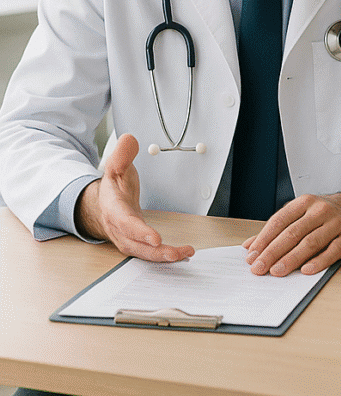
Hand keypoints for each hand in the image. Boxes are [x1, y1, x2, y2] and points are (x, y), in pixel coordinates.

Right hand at [74, 133, 194, 261]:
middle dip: (154, 251)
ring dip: (162, 257)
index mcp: (113, 209)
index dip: (139, 231)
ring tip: (182, 254)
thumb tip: (129, 139)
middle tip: (174, 253)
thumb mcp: (116, 167)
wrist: (103, 205)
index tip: (155, 237)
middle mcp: (119, 228)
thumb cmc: (114, 188)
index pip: (125, 221)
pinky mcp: (136, 244)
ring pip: (142, 253)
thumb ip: (122, 154)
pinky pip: (149, 253)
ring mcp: (127, 238)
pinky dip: (164, 256)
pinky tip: (182, 254)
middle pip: (134, 244)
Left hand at [242, 191, 340, 275]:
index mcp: (305, 202)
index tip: (251, 256)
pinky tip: (306, 270)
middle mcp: (320, 210)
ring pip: (310, 242)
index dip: (263, 239)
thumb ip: (277, 229)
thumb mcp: (302, 213)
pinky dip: (319, 261)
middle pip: (292, 233)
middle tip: (259, 268)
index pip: (279, 221)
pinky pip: (332, 251)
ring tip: (277, 271)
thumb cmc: (326, 214)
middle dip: (273, 252)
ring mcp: (336, 223)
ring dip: (291, 258)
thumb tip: (250, 246)